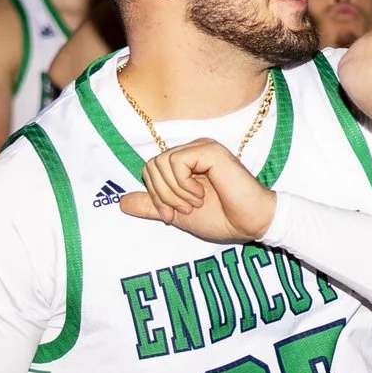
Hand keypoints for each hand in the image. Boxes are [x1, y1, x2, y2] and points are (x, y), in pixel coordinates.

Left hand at [121, 139, 277, 241]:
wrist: (250, 224)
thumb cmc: (222, 218)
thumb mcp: (178, 214)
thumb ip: (152, 207)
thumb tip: (121, 203)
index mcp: (184, 162)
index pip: (149, 171)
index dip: (155, 196)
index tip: (173, 216)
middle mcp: (192, 151)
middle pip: (151, 166)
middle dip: (162, 196)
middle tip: (185, 210)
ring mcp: (201, 148)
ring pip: (161, 164)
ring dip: (174, 193)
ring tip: (196, 203)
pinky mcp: (209, 151)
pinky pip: (176, 163)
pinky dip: (183, 185)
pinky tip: (202, 194)